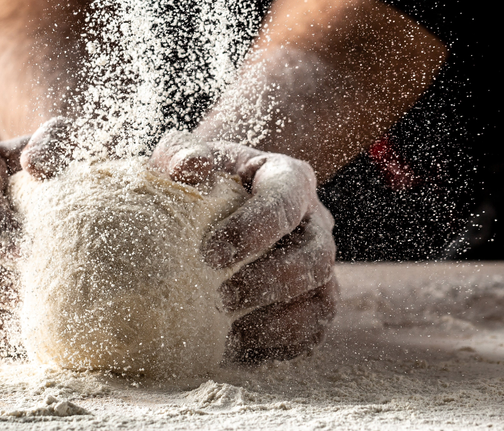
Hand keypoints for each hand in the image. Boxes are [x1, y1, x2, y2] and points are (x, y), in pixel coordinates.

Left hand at [150, 132, 338, 362]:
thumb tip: (186, 167)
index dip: (253, 229)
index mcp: (288, 179)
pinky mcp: (311, 304)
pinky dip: (276, 347)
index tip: (208, 253)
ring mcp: (318, 267)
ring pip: (320, 301)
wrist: (205, 208)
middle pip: (314, 257)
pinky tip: (233, 349)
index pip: (286, 201)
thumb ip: (183, 153)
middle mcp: (314, 223)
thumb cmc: (194, 180)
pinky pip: (310, 334)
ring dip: (274, 322)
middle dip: (265, 283)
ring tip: (224, 330)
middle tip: (216, 298)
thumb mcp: (184, 156)